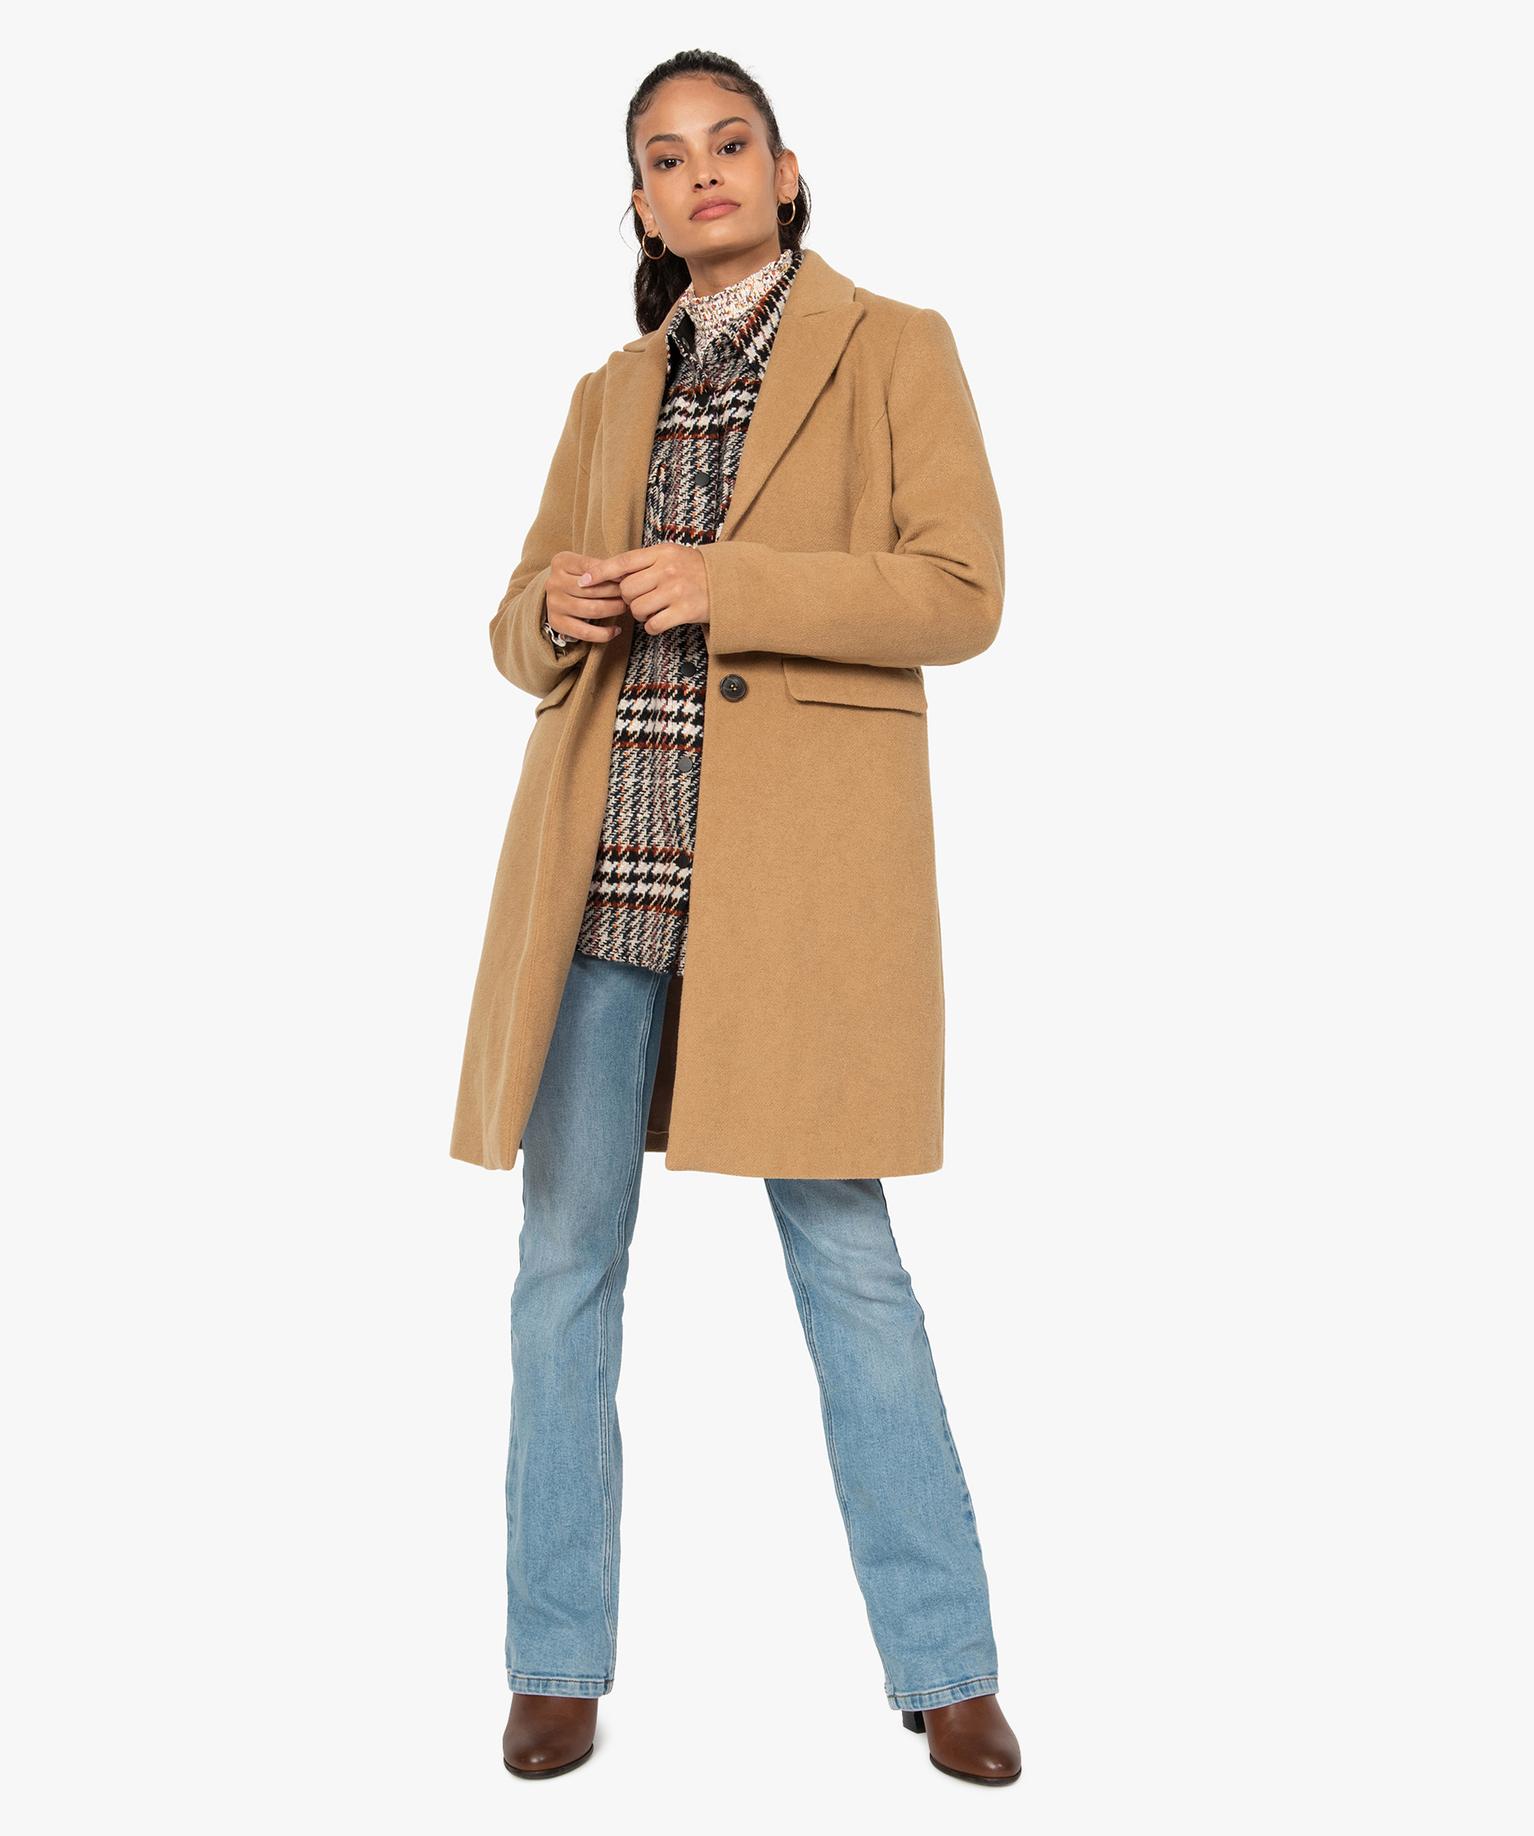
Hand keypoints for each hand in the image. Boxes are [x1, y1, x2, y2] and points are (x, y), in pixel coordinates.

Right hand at [545, 551, 628, 642]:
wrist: (560, 594)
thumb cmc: (580, 577)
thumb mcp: (587, 565)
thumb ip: (602, 567)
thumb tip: (627, 574)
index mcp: (561, 562)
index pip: (590, 567)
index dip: (612, 574)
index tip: (628, 578)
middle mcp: (553, 582)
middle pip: (592, 590)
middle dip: (616, 593)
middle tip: (629, 595)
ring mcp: (553, 604)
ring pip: (591, 610)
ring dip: (613, 610)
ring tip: (624, 608)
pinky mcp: (556, 623)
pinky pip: (585, 632)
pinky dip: (604, 633)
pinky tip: (616, 630)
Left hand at [579, 543, 710, 636]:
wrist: (728, 583)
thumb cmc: (693, 569)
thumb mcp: (669, 555)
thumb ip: (642, 561)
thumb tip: (607, 572)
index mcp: (661, 552)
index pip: (623, 561)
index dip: (600, 572)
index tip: (584, 581)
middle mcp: (667, 570)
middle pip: (626, 590)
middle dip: (627, 599)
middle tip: (640, 599)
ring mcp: (676, 591)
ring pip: (637, 609)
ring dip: (640, 614)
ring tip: (652, 610)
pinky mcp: (685, 611)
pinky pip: (652, 625)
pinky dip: (652, 627)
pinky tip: (661, 621)